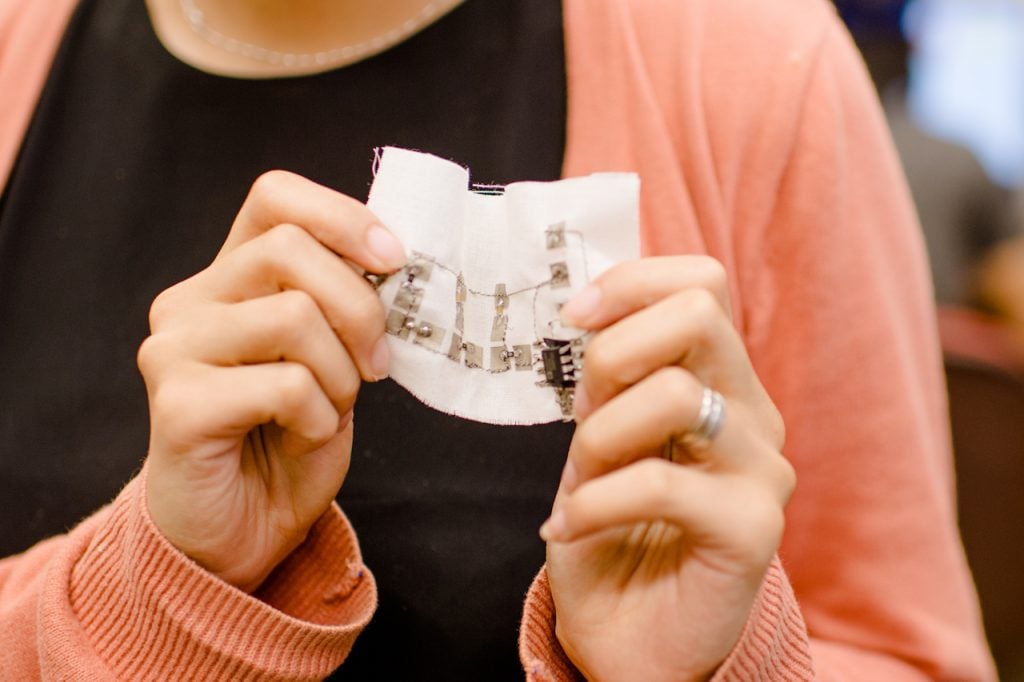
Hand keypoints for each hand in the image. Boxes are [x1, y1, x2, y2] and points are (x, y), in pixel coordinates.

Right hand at [137, 171, 405, 591]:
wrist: (243, 531)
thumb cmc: (290, 441)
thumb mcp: (334, 359)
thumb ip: (345, 306)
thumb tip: (394, 261)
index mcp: (231, 278)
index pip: (274, 197)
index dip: (341, 215)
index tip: (393, 260)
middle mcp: (190, 300)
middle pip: (289, 248)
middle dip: (358, 307)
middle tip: (376, 363)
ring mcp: (174, 348)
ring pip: (293, 316)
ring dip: (339, 374)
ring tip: (328, 410)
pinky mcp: (174, 402)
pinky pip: (285, 385)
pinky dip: (318, 417)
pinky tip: (302, 437)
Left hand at [541, 257, 793, 681]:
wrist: (630, 635)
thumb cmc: (613, 529)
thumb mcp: (602, 433)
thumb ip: (613, 375)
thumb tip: (589, 308)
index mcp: (720, 380)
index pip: (700, 283)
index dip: (631, 283)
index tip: (574, 317)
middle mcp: (751, 413)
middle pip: (699, 314)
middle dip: (613, 354)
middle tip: (582, 413)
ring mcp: (761, 469)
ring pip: (678, 394)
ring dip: (599, 436)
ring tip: (580, 482)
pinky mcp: (753, 529)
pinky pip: (660, 484)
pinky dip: (593, 501)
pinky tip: (569, 526)